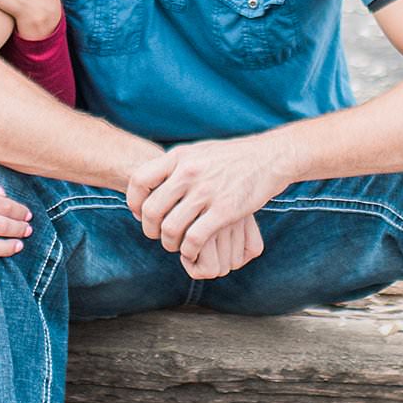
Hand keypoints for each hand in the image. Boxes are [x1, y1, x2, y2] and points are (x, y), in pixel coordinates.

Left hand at [124, 136, 289, 267]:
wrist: (268, 158)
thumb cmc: (231, 157)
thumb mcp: (198, 151)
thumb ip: (175, 164)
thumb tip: (152, 180)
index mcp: (180, 157)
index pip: (140, 180)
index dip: (134, 201)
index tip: (139, 213)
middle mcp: (189, 173)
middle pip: (151, 210)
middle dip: (150, 229)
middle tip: (157, 235)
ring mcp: (207, 192)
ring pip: (171, 228)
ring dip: (168, 243)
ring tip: (175, 245)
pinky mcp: (224, 210)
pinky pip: (194, 239)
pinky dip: (188, 250)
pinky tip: (192, 251)